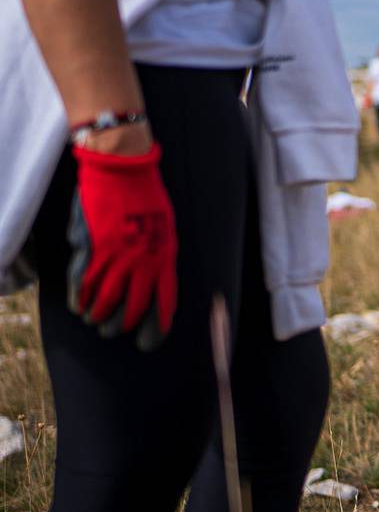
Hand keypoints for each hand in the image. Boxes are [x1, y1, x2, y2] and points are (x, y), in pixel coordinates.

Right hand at [67, 143, 176, 349]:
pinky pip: (85, 282)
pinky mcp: (94, 247)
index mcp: (166, 255)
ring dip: (99, 315)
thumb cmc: (147, 197)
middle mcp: (144, 260)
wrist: (124, 168)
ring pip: (106, 300)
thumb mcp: (166, 228)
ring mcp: (118, 255)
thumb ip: (160, 255)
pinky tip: (79, 307)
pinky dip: (81, 298)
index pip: (166, 300)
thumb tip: (156, 282)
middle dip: (123, 325)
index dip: (158, 326)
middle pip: (134, 307)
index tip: (150, 343)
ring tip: (96, 321)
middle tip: (115, 331)